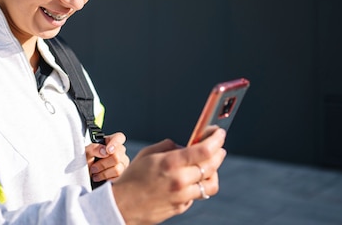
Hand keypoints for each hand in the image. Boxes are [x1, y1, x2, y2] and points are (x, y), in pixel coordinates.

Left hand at [86, 132, 129, 182]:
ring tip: (95, 173)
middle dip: (103, 164)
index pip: (119, 138)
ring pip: (118, 169)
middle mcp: (119, 151)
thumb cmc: (86, 159)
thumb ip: (94, 148)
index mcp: (110, 141)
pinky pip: (118, 178)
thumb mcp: (86, 152)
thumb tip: (104, 151)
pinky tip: (100, 177)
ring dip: (104, 173)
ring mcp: (122, 163)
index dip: (115, 143)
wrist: (85, 172)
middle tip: (93, 167)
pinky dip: (106, 178)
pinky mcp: (122, 174)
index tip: (108, 150)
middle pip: (117, 157)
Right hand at [111, 128, 226, 224]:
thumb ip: (168, 147)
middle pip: (212, 166)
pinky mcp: (181, 207)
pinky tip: (189, 180)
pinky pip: (197, 195)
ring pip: (211, 184)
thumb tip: (184, 146)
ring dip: (213, 172)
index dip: (216, 140)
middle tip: (218, 147)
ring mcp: (182, 196)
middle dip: (219, 153)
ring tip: (208, 166)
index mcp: (171, 163)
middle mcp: (180, 180)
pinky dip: (197, 185)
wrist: (122, 205)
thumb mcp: (147, 154)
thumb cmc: (132, 178)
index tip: (219, 133)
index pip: (204, 150)